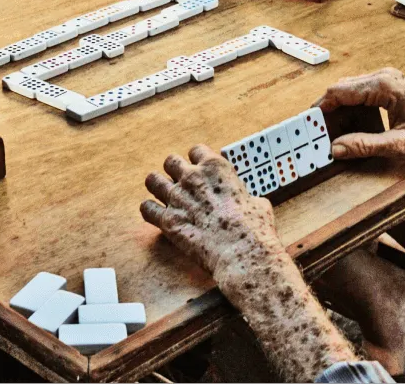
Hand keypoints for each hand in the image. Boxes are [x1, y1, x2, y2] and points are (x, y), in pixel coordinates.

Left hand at [140, 147, 285, 286]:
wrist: (243, 253)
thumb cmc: (255, 229)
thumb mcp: (258, 204)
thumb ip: (246, 197)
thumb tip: (251, 203)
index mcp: (215, 167)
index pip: (196, 151)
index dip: (197, 162)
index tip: (200, 171)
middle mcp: (192, 177)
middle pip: (170, 161)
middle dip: (174, 172)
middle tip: (181, 185)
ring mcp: (177, 197)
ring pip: (152, 180)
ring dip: (157, 188)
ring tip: (164, 198)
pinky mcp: (167, 220)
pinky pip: (146, 208)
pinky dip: (150, 212)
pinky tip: (157, 217)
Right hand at [317, 68, 404, 177]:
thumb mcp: (404, 145)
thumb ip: (368, 146)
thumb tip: (338, 149)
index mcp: (383, 85)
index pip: (337, 91)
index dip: (319, 109)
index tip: (307, 127)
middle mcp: (384, 77)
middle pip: (342, 90)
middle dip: (328, 113)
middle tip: (319, 136)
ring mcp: (390, 80)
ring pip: (352, 92)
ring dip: (342, 113)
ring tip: (337, 138)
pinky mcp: (395, 88)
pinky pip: (365, 95)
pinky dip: (355, 111)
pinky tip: (357, 131)